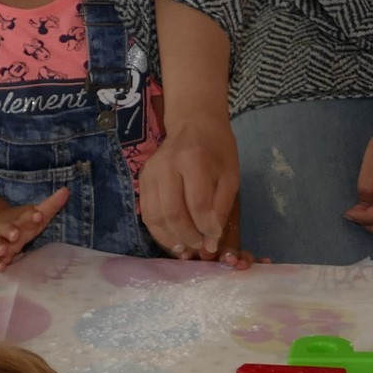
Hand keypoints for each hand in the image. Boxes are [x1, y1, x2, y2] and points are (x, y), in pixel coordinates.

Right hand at [0, 188, 68, 269]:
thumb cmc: (22, 223)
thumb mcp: (36, 214)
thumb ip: (52, 205)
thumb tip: (66, 190)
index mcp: (21, 219)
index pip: (26, 216)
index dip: (32, 216)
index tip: (38, 215)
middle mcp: (7, 229)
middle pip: (8, 228)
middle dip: (11, 231)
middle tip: (15, 234)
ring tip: (3, 250)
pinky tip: (0, 267)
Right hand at [140, 116, 242, 260]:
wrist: (193, 124)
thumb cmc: (217, 150)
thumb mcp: (230, 176)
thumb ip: (221, 207)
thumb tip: (211, 241)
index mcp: (194, 161)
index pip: (198, 204)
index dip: (206, 227)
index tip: (214, 239)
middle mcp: (167, 166)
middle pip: (172, 213)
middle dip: (187, 236)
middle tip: (198, 247)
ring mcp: (150, 173)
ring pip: (154, 216)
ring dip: (169, 238)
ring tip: (185, 248)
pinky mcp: (142, 179)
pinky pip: (146, 212)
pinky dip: (158, 230)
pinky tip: (172, 238)